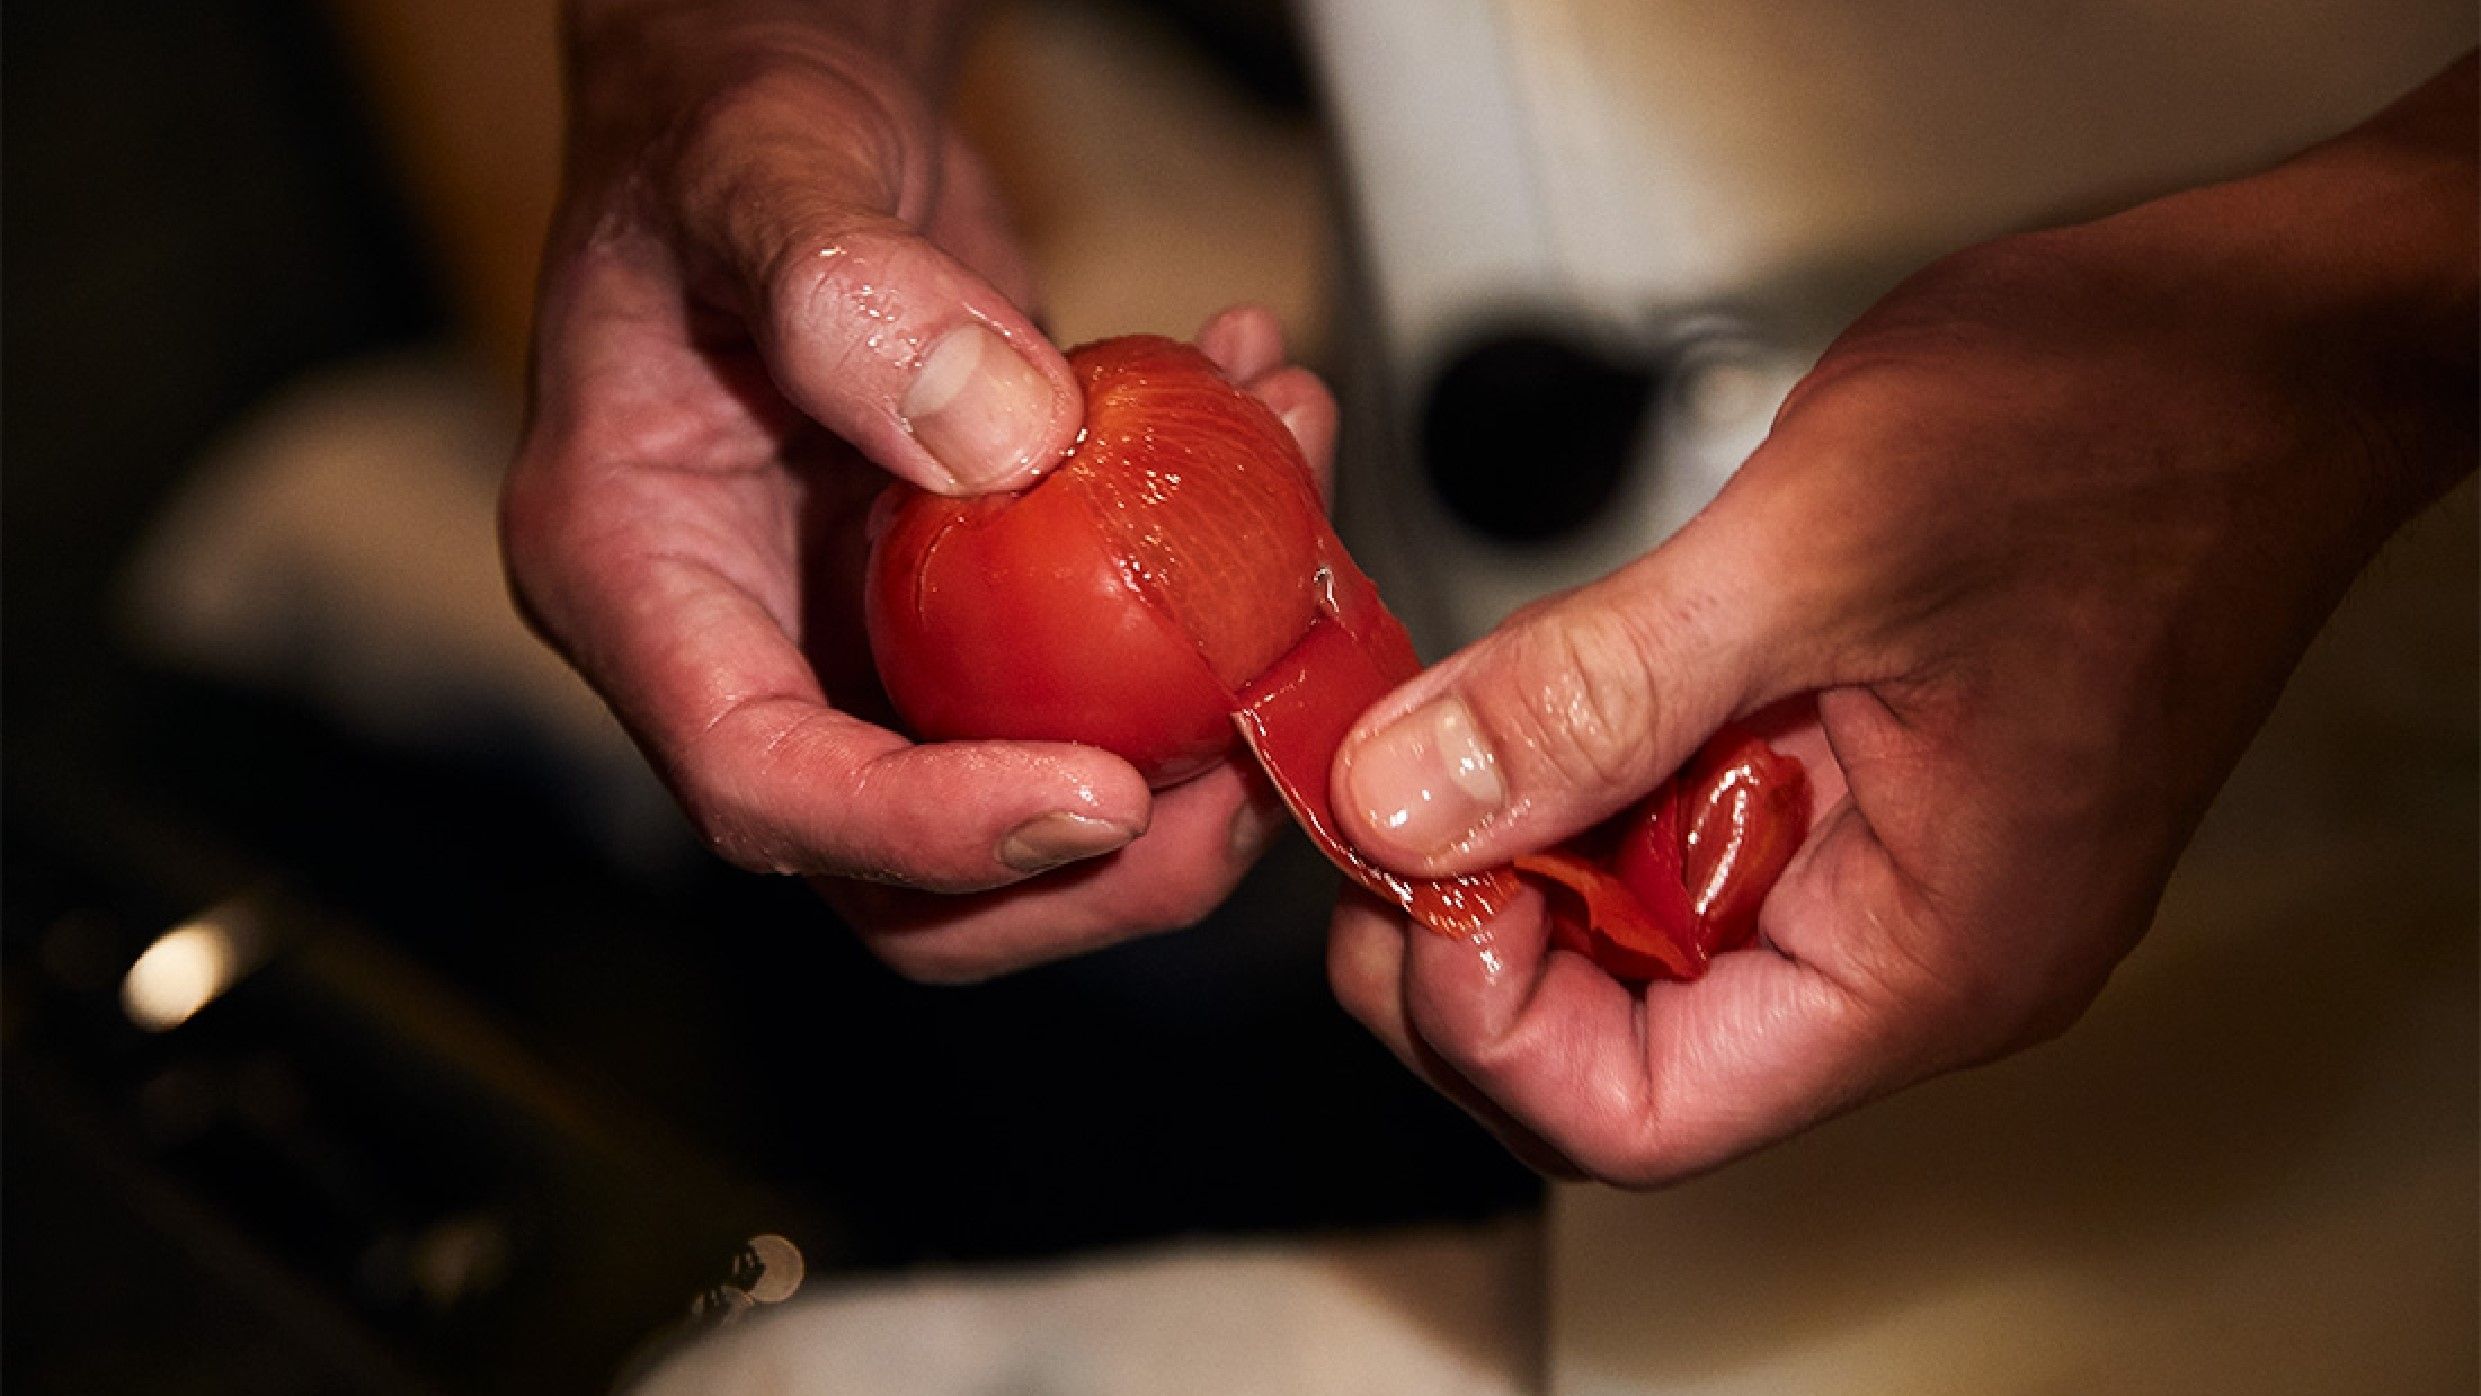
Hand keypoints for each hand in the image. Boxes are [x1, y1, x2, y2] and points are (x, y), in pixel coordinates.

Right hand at [502, 0, 1336, 979]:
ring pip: (1022, 792)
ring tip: (1293, 543)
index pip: (762, 785)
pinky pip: (1092, 673)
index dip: (929, 829)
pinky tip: (1270, 432)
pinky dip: (1205, 595)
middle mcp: (744, 643)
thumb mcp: (759, 170)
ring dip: (1190, 725)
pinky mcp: (966, 608)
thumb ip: (844, 296)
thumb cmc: (725, 127)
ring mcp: (861, 638)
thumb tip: (1003, 442)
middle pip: (900, 877)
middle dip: (1091, 858)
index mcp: (636, 581)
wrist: (783, 106)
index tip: (1100, 793)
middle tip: (1244, 758)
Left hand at [1326, 57, 2475, 1183]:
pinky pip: (1679, 836)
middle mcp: (1904, 950)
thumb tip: (1402, 800)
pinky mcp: (1861, 792)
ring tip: (1444, 720)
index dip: (1484, 1027)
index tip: (1404, 874)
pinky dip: (1583, 773)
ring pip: (1630, 941)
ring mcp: (1884, 874)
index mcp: (1927, 961)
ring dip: (1515, 844)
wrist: (2268, 339)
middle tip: (1380, 794)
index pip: (1642, 1117)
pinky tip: (1542, 687)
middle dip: (1466, 938)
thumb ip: (1595, 693)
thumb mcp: (1819, 550)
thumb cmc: (2129, 428)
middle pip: (1614, 1048)